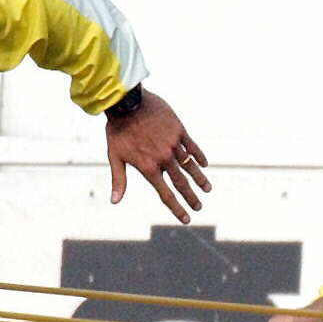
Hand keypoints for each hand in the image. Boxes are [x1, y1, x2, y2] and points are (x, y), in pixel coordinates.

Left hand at [105, 89, 210, 223]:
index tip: (186, 219)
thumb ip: (119, 180)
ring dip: (200, 179)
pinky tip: (204, 163)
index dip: (177, 209)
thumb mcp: (114, 156)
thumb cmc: (117, 130)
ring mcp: (172, 144)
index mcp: (148, 168)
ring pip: (190, 166)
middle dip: (191, 198)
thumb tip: (115, 201)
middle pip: (181, 184)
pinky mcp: (178, 130)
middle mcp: (163, 159)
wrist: (126, 102)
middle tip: (199, 207)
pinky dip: (198, 156)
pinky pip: (192, 146)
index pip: (166, 194)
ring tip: (207, 189)